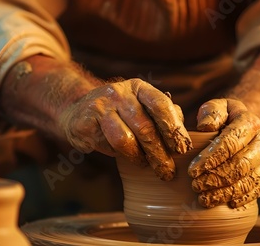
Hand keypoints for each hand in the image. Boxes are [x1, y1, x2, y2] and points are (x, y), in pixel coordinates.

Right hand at [59, 78, 191, 180]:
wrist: (76, 111)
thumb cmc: (118, 114)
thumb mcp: (140, 107)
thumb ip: (161, 117)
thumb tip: (182, 135)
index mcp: (138, 87)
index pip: (160, 104)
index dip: (173, 128)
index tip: (182, 149)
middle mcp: (119, 93)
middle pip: (145, 126)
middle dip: (159, 153)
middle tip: (168, 171)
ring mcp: (100, 106)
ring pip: (125, 139)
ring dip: (139, 158)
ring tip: (146, 166)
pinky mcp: (85, 122)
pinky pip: (107, 145)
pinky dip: (120, 155)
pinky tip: (127, 158)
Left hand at [188, 98, 259, 207]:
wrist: (245, 125)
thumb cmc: (224, 117)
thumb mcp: (217, 107)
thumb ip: (210, 113)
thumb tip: (205, 126)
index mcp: (250, 122)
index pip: (230, 143)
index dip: (210, 159)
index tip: (192, 170)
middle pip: (240, 165)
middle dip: (216, 178)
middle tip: (196, 186)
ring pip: (248, 181)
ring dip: (225, 192)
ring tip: (204, 199)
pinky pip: (257, 190)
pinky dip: (241, 198)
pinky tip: (225, 204)